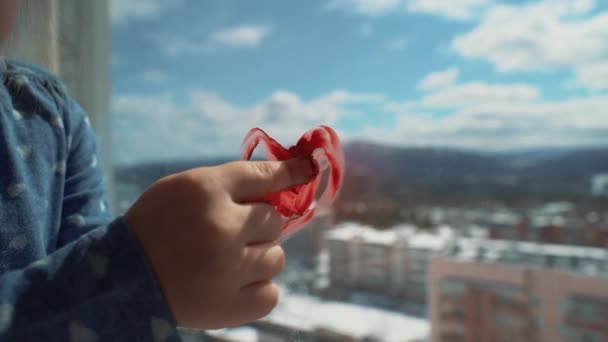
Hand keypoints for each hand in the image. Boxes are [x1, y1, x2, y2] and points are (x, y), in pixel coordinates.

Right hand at [125, 158, 314, 328]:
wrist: (121, 278)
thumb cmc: (157, 226)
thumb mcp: (184, 189)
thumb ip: (230, 182)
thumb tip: (284, 181)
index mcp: (205, 191)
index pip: (262, 175)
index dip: (289, 173)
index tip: (307, 169)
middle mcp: (221, 227)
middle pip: (274, 220)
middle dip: (257, 226)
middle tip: (230, 234)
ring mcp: (228, 269)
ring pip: (277, 258)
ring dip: (259, 258)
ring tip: (228, 262)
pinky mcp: (230, 306)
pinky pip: (272, 293)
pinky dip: (258, 289)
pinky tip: (233, 284)